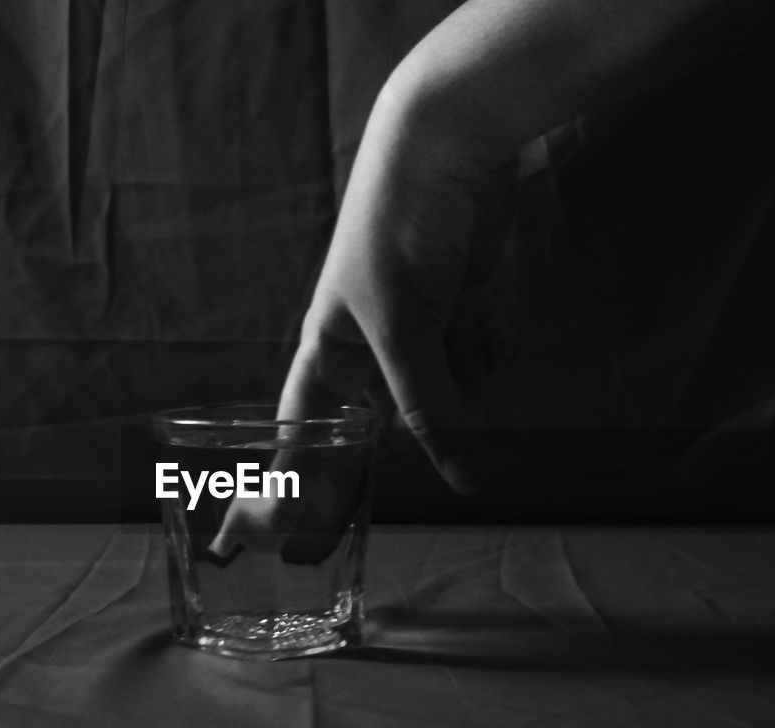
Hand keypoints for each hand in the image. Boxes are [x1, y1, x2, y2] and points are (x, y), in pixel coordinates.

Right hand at [278, 76, 519, 492]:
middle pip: (387, 423)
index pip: (303, 428)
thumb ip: (429, 407)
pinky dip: (492, 341)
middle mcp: (372, 350)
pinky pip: (483, 359)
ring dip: (467, 373)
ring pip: (450, 394)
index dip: (297, 478)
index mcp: (330, 351)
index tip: (282, 534)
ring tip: (465, 313)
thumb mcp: (403, 330)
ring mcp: (424, 332)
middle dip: (410, 440)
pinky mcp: (467, 313)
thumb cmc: (396, 234)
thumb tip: (458, 474)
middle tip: (397, 484)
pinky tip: (491, 306)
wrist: (448, 146)